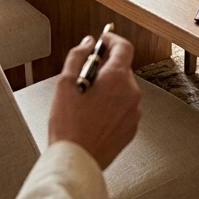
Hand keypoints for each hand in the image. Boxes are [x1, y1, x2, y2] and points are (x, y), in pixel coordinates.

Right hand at [47, 33, 141, 169]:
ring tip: (87, 100)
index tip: (103, 40)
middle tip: (86, 75)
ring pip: (124, 89)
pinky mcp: (132, 127)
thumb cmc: (69, 126)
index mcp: (117, 78)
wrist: (76, 159)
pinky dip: (113, 105)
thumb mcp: (65, 83)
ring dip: (109, 88)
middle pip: (122, 68)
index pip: (124, 47)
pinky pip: (125, 107)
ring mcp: (134, 112)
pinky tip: (95, 115)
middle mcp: (131, 93)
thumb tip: (87, 43)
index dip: (112, 40)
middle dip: (106, 68)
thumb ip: (78, 56)